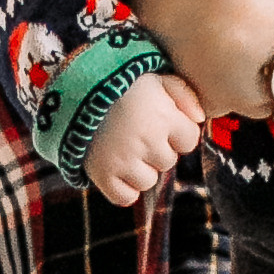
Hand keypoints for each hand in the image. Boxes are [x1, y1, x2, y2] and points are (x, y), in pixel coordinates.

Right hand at [85, 71, 206, 205]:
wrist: (73, 90)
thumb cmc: (119, 83)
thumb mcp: (155, 76)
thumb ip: (183, 93)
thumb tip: (200, 119)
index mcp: (163, 117)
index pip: (189, 140)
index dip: (177, 132)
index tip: (160, 121)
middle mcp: (147, 141)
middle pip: (168, 161)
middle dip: (156, 149)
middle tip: (135, 131)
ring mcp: (124, 161)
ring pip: (148, 181)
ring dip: (139, 168)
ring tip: (123, 147)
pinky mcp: (103, 175)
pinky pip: (125, 197)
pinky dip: (122, 188)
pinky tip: (115, 168)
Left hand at [100, 0, 273, 121]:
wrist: (264, 45)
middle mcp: (141, 32)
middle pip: (159, 1)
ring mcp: (172, 68)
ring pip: (183, 37)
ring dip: (199, 26)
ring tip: (231, 6)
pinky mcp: (206, 96)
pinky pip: (209, 74)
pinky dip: (222, 61)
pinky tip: (244, 43)